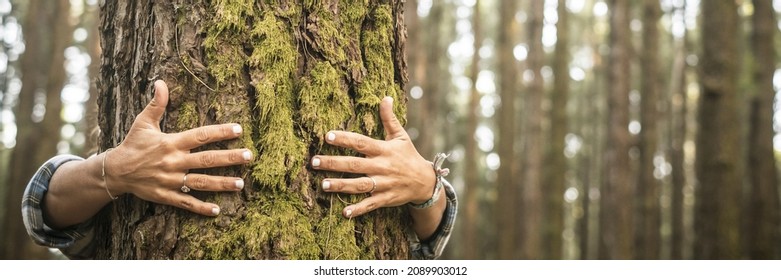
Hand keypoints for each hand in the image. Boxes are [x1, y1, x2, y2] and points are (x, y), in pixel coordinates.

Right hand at [105, 80, 251, 215]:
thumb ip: (157, 104)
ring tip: (241, 184)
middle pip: (206, 160)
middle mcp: (173, 162)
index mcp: (171, 143)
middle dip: (229, 158)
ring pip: (200, 183)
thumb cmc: (133, 144)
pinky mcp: (165, 195)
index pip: (200, 136)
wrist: (115, 171)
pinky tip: (217, 210)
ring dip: (222, 184)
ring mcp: (170, 180)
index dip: (220, 132)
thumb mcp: (143, 122)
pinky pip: (186, 202)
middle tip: (249, 156)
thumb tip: (160, 82)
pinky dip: (201, 208)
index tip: (239, 129)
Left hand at [311, 96, 435, 217]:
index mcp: (384, 150)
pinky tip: (344, 212)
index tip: (328, 136)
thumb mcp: (401, 136)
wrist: (425, 182)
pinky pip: (370, 204)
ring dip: (341, 185)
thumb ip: (389, 118)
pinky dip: (358, 209)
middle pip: (355, 164)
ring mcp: (383, 184)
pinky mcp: (385, 198)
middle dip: (334, 163)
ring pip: (360, 185)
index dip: (345, 139)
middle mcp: (382, 167)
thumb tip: (386, 97)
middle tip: (315, 162)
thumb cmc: (408, 156)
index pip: (361, 143)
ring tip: (323, 185)